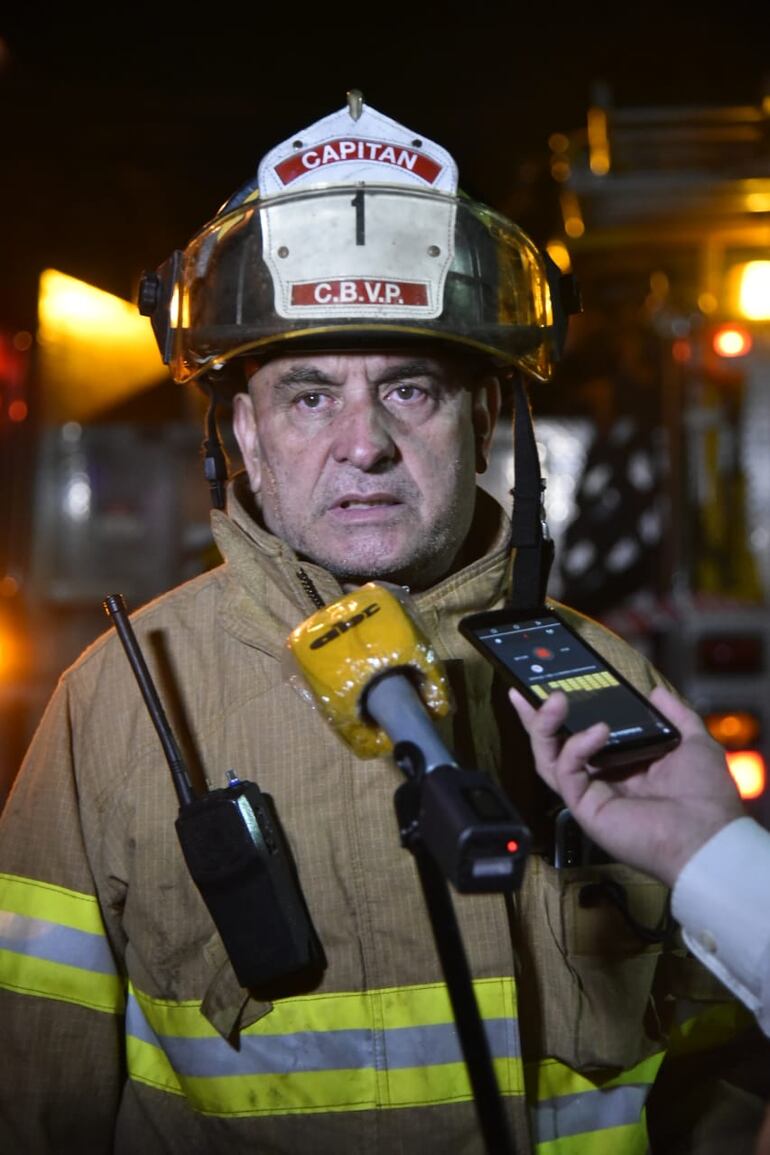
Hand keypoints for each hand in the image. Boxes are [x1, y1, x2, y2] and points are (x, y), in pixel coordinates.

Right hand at [508, 684, 745, 886]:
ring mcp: (591, 794)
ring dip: (544, 727)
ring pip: (549, 759)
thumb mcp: (692, 741)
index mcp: (624, 765)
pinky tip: (598, 731)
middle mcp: (603, 780)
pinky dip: (576, 746)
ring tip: (552, 700)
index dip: (566, 714)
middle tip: (525, 693)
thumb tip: (656, 692)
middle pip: (555, 746)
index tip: (554, 687)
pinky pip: (567, 771)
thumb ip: (675, 714)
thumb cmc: (706, 797)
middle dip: (537, 719)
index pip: (583, 735)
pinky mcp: (585, 807)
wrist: (707, 833)